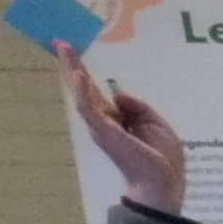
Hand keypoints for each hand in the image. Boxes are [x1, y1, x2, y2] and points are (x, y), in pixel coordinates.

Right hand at [60, 56, 185, 215]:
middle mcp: (103, 121)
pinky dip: (82, 92)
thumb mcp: (155, 123)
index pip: (95, 91)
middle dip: (70, 64)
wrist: (164, 183)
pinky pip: (89, 109)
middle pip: (82, 88)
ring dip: (72, 71)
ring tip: (64, 49)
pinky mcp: (105, 132)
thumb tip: (118, 94)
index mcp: (115, 119)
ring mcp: (101, 127)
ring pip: (81, 94)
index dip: (84, 71)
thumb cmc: (162, 158)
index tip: (72, 50)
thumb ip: (137, 106)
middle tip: (58, 41)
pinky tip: (78, 75)